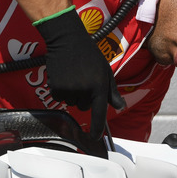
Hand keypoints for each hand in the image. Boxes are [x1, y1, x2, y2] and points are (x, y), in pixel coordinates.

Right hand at [35, 7, 125, 139]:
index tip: (95, 138)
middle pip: (84, 107)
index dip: (96, 128)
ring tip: (74, 74)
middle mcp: (84, 90)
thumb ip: (112, 92)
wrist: (67, 39)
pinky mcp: (56, 87)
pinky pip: (60, 97)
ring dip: (73, 93)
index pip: (99, 113)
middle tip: (84, 80)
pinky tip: (64, 75)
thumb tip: (120, 107)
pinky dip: (61, 90)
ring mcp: (69, 89)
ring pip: (71, 102)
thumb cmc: (89, 54)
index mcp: (99, 86)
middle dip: (84, 98)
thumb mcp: (106, 72)